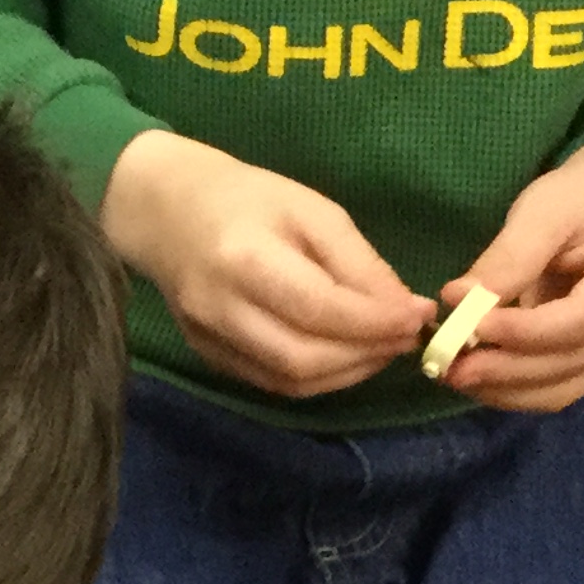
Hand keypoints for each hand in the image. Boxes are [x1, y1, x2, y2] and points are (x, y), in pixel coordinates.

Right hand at [99, 129, 432, 398]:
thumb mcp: (311, 210)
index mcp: (245, 260)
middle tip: (405, 339)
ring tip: (381, 349)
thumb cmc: (246, 200)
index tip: (417, 317)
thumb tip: (405, 311)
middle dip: (366, 354)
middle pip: (304, 358)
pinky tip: (344, 357)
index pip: (319, 308)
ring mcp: (209, 339)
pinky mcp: (208, 357)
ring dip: (348, 373)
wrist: (165, 213)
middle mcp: (221, 309)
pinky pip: (272, 383)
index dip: (375, 322)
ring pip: (290, 381)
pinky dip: (319, 379)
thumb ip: (357, 263)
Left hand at [435, 130, 583, 412]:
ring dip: (504, 388)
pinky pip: (560, 387)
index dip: (521, 333)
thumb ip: (510, 256)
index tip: (466, 327)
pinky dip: (515, 388)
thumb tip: (458, 300)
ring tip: (453, 373)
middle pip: (570, 363)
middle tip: (444, 364)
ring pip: (563, 388)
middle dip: (503, 369)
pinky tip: (477, 376)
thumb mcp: (546, 209)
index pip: (579, 322)